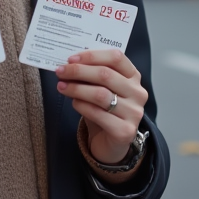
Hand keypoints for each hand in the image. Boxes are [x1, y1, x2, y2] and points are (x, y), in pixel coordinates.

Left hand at [55, 49, 147, 163]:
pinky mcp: (125, 131)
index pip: (116, 57)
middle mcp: (137, 93)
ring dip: (76, 88)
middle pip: (105, 75)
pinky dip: (81, 106)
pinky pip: (97, 113)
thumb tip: (68, 64)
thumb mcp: (101, 88)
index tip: (71, 59)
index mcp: (133, 76)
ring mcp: (133, 112)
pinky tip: (73, 102)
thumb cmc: (104, 110)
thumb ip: (91, 75)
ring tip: (61, 87)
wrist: (112, 143)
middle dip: (79, 71)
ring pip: (100, 94)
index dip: (92, 56)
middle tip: (60, 72)